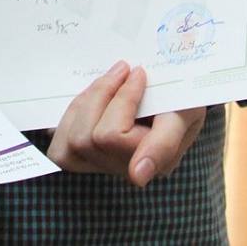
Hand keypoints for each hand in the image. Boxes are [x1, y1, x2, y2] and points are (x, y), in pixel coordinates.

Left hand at [46, 60, 207, 186]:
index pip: (112, 136)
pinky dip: (71, 117)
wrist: (173, 95)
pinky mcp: (82, 158)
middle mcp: (126, 169)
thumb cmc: (181, 101)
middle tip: (122, 69)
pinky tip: (91, 100)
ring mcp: (102, 165)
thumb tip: (137, 177)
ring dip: (86, 103)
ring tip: (106, 82)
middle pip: (86, 139)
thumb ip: (165, 143)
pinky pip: (61, 147)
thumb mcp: (186, 112)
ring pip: (71, 143)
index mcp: (153, 161)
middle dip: (101, 95)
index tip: (138, 72)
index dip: (122, 100)